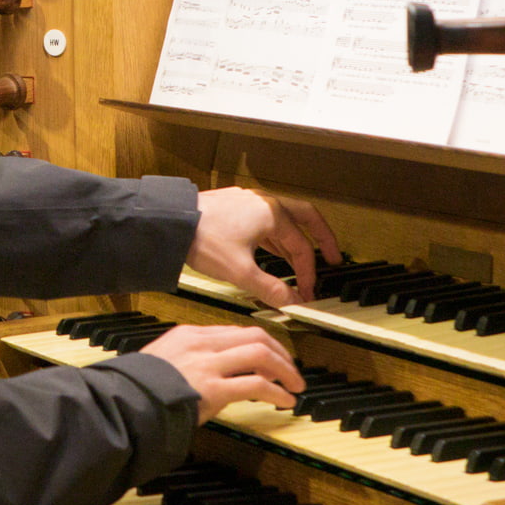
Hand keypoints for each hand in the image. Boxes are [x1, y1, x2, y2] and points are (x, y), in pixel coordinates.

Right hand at [140, 324, 303, 422]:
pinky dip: (277, 391)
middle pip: (254, 335)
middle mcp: (202, 343)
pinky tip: (284, 400)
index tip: (273, 358)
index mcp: (189, 334)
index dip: (261, 344)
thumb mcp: (164, 360)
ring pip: (260, 353)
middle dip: (280, 352)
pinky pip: (256, 384)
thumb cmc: (140, 387)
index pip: (235, 331)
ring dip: (284, 369)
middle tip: (292, 370)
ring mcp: (208, 364)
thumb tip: (213, 372)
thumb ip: (189, 360)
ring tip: (295, 385)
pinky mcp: (214, 388)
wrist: (126, 402)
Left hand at [185, 187, 341, 306]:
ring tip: (300, 263)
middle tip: (334, 256)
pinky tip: (271, 252)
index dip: (308, 274)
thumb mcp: (240, 271)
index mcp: (272, 214)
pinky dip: (275, 236)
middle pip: (306, 217)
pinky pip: (266, 219)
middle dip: (322, 238)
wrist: (171, 221)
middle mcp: (264, 202)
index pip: (302, 247)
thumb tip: (293, 303)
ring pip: (284, 219)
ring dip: (295, 240)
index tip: (307, 293)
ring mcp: (249, 201)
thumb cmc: (203, 239)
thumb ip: (271, 289)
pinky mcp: (235, 205)